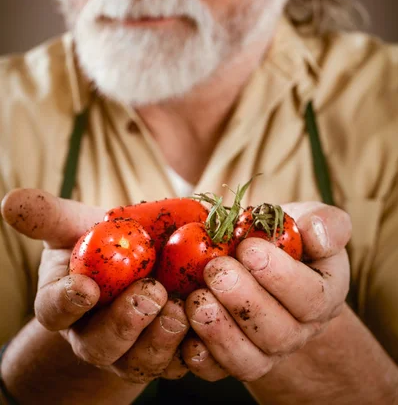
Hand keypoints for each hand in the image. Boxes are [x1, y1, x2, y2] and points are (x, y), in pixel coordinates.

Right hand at [1, 189, 189, 383]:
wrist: (139, 263)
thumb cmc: (101, 242)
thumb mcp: (74, 225)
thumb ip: (47, 215)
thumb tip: (11, 200)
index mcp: (65, 304)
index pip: (55, 310)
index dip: (67, 302)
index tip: (85, 287)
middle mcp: (94, 335)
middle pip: (102, 344)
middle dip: (126, 323)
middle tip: (150, 294)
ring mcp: (131, 350)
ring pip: (141, 361)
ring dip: (162, 339)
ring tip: (181, 308)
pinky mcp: (167, 355)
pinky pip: (181, 364)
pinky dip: (196, 348)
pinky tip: (210, 323)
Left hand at [180, 201, 351, 381]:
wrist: (261, 262)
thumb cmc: (286, 237)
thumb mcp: (310, 220)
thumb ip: (324, 223)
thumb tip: (317, 234)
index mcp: (324, 296)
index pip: (311, 298)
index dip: (279, 276)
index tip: (248, 248)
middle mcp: (299, 331)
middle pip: (278, 333)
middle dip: (243, 301)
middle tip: (215, 270)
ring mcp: (266, 351)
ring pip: (249, 359)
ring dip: (220, 331)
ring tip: (196, 298)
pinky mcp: (233, 359)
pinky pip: (217, 371)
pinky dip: (199, 355)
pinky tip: (184, 326)